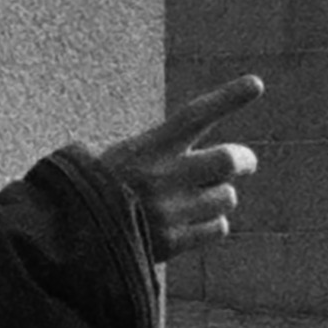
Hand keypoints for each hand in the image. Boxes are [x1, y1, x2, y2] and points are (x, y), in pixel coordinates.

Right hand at [96, 74, 264, 263]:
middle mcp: (162, 177)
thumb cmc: (97, 191)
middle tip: (243, 162)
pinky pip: (218, 227)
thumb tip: (218, 159)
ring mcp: (170, 211)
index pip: (194, 116)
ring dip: (220, 196)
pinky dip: (212, 223)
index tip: (257, 84)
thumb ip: (161, 150)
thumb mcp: (117, 157)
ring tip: (194, 199)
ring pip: (227, 197)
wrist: (71, 239)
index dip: (227, 98)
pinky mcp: (174, 243)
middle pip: (228, 160)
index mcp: (147, 148)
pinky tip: (190, 222)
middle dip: (243, 160)